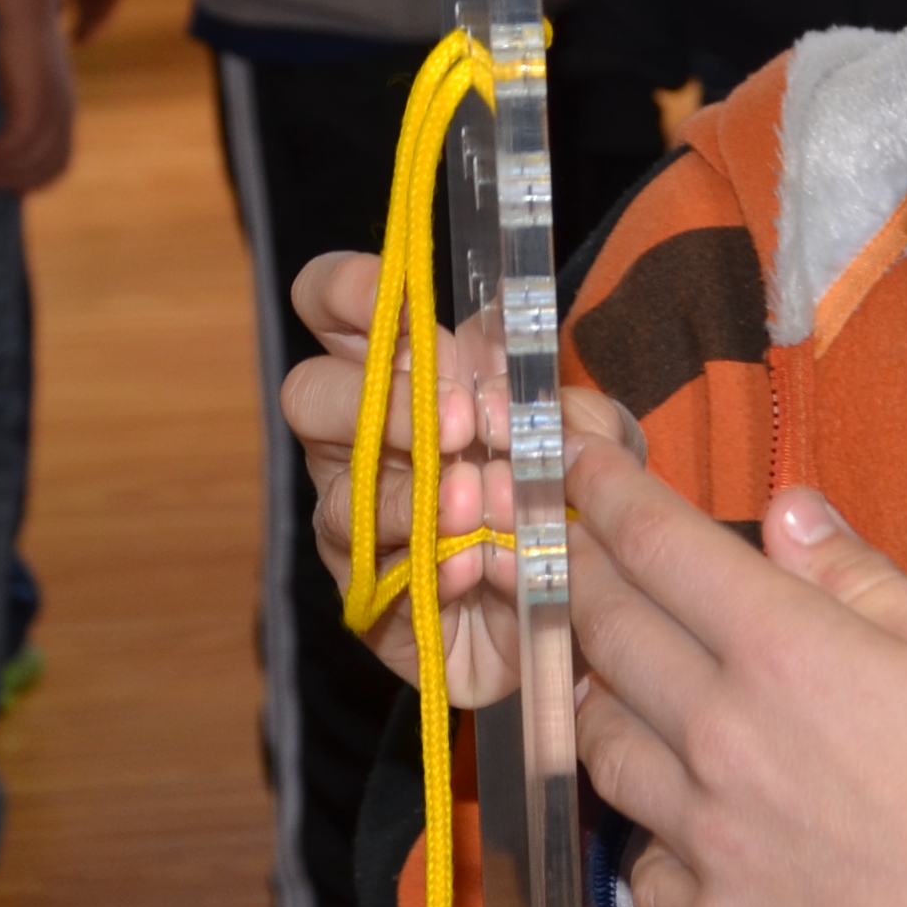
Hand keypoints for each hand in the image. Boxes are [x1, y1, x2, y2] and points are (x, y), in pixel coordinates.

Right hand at [0, 21, 78, 193]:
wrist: (28, 18)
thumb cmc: (21, 49)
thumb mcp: (27, 85)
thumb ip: (23, 108)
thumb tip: (8, 130)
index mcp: (65, 114)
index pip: (60, 161)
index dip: (38, 180)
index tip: (14, 189)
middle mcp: (64, 115)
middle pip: (50, 164)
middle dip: (22, 180)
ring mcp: (53, 107)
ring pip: (34, 156)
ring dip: (8, 169)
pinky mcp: (35, 99)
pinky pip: (21, 138)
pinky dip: (4, 152)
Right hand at [278, 247, 635, 695]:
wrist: (580, 614)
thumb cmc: (573, 501)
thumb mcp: (596, 442)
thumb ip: (568, 407)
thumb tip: (517, 394)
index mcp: (404, 378)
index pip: (334, 308)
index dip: (347, 292)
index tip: (406, 310)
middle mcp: (360, 442)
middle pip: (309, 393)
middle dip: (385, 401)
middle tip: (462, 425)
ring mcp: (355, 521)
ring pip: (340, 495)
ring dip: (418, 496)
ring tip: (486, 505)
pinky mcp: (371, 597)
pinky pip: (377, 578)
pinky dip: (435, 567)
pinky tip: (480, 567)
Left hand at [563, 454, 906, 906]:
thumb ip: (863, 580)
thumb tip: (788, 513)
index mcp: (786, 650)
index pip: (659, 546)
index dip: (604, 491)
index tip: (580, 460)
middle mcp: (719, 735)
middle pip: (605, 632)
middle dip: (578, 572)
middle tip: (575, 547)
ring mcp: (705, 836)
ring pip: (597, 744)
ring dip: (596, 696)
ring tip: (620, 679)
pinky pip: (637, 864)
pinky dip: (644, 832)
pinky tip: (680, 823)